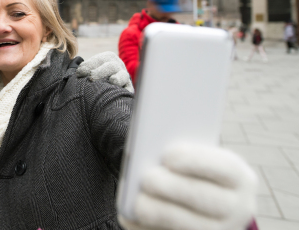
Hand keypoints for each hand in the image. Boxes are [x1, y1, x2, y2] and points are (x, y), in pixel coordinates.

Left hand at [76, 52, 133, 92]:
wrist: (107, 81)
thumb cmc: (94, 75)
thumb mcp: (90, 68)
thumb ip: (84, 70)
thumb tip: (77, 73)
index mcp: (107, 57)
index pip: (98, 60)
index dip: (88, 65)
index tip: (79, 73)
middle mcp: (117, 65)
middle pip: (111, 66)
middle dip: (100, 72)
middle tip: (91, 78)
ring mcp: (124, 76)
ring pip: (123, 76)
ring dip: (117, 78)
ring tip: (112, 81)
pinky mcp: (128, 88)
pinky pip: (129, 89)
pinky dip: (126, 91)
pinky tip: (121, 94)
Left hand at [119, 143, 257, 229]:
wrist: (205, 205)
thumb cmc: (192, 172)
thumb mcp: (195, 159)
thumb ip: (180, 155)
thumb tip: (151, 152)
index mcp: (240, 178)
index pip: (224, 167)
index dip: (195, 161)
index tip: (166, 156)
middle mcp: (238, 208)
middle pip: (206, 198)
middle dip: (173, 187)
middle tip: (147, 178)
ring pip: (192, 226)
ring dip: (162, 213)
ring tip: (138, 202)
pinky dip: (150, 228)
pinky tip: (133, 218)